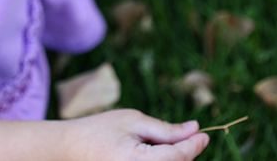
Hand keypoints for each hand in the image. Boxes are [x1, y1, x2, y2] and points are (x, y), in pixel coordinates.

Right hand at [63, 110, 208, 160]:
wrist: (71, 150)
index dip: (194, 145)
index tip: (205, 134)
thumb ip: (165, 129)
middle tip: (183, 134)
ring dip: (175, 159)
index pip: (179, 157)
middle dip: (185, 152)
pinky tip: (156, 154)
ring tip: (160, 144)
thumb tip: (194, 128)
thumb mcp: (133, 121)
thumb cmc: (100, 130)